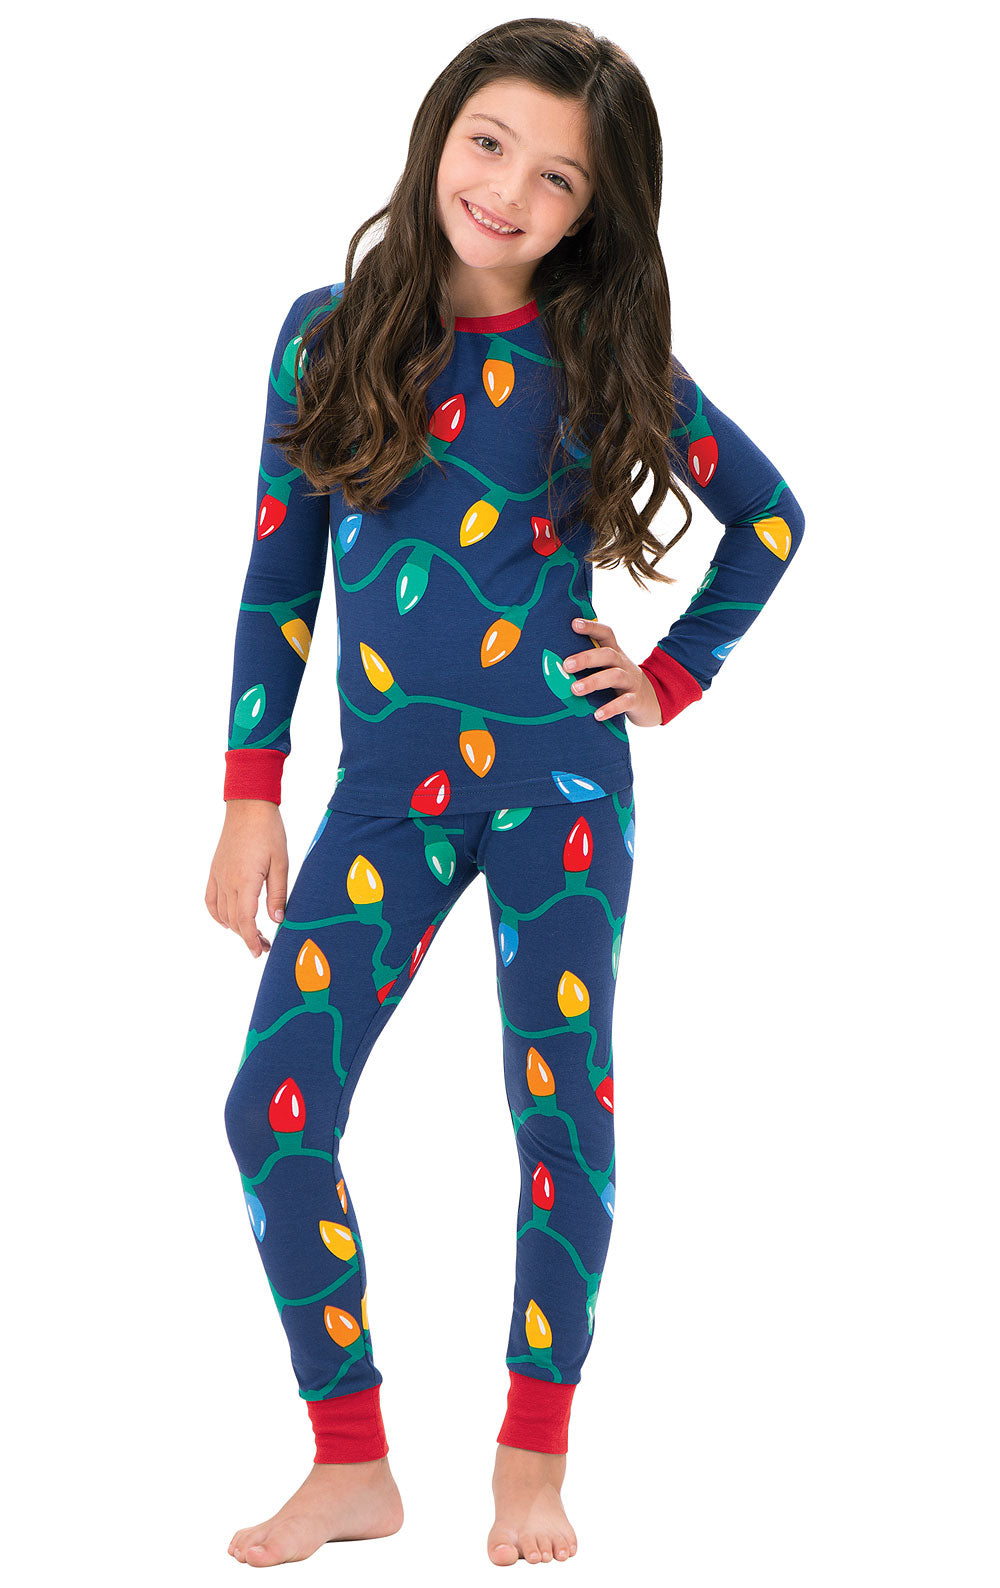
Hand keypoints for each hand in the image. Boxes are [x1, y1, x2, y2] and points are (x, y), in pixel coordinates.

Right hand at [205, 800, 288, 957]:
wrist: (248, 807)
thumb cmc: (269, 832)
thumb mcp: (281, 863)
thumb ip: (278, 894)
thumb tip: (277, 921)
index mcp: (245, 880)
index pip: (245, 920)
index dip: (251, 939)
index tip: (259, 951)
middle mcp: (227, 881)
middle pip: (233, 920)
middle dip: (247, 937)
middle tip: (264, 946)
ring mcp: (218, 876)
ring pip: (222, 913)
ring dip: (235, 928)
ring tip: (252, 935)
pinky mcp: (214, 870)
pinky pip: (210, 899)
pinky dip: (217, 914)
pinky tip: (227, 922)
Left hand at [562, 616, 662, 726]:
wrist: (652, 701)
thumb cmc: (619, 683)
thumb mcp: (609, 668)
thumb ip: (590, 663)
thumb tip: (554, 665)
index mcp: (615, 654)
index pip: (605, 634)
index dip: (591, 627)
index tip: (573, 623)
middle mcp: (623, 664)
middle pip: (607, 654)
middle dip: (586, 658)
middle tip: (566, 665)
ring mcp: (631, 681)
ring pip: (615, 676)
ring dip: (593, 682)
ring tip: (574, 690)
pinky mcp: (636, 700)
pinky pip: (625, 702)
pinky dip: (611, 708)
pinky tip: (597, 715)